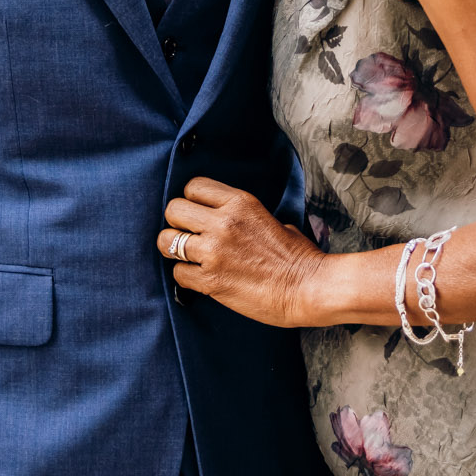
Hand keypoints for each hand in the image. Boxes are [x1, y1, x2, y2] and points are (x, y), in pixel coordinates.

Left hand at [161, 177, 328, 326]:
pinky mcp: (210, 280)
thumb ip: (245, 217)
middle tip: (190, 236)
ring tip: (189, 257)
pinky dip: (186, 277)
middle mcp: (222, 222)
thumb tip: (230, 221)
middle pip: (173, 209)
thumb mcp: (274, 220)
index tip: (199, 213)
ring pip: (166, 240)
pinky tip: (200, 278)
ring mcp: (214, 251)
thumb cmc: (299, 257)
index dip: (192, 201)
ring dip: (175, 250)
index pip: (193, 187)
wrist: (309, 289)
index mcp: (240, 202)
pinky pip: (177, 273)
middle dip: (178, 223)